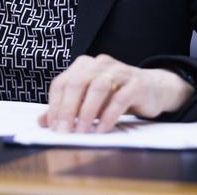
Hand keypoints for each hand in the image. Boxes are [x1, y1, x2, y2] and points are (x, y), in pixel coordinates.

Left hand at [40, 54, 194, 133]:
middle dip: (68, 109)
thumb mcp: (89, 100)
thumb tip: (42, 122)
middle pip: (77, 83)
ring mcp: (119, 71)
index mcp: (84, 65)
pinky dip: (108, 115)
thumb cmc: (116, 94)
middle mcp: (99, 64)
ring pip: (98, 88)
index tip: (53, 127)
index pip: (62, 83)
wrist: (153, 89)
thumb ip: (67, 108)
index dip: (54, 105)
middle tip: (64, 131)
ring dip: (87, 112)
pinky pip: (120, 98)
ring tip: (82, 132)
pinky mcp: (137, 83)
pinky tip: (102, 129)